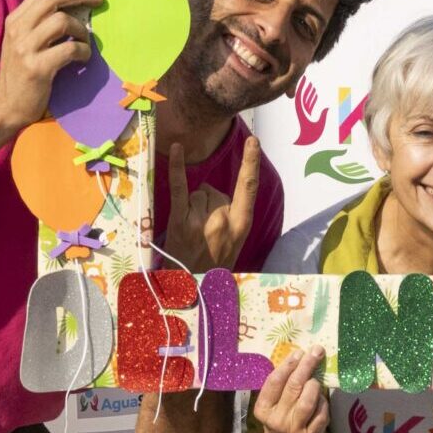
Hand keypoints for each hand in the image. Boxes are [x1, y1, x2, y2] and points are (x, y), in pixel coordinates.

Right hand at [0, 0, 99, 133]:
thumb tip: (72, 2)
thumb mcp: (24, 41)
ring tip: (84, 40)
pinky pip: (69, 49)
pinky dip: (83, 51)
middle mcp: (17, 30)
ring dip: (81, 29)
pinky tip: (83, 57)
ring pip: (61, 21)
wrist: (6, 106)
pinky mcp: (37, 68)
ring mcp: (26, 49)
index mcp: (15, 20)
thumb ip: (40, 21)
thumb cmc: (21, 73)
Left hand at [162, 136, 259, 272]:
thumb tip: (212, 193)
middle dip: (207, 202)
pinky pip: (180, 188)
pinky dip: (178, 167)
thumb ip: (230, 216)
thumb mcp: (234, 243)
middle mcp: (223, 220)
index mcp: (241, 225)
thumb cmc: (213, 267)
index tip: (254, 141)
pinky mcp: (180, 221)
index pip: (248, 188)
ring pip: (198, 192)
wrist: (191, 291)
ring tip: (190, 231)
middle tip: (202, 231)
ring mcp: (202, 221)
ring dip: (192, 204)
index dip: (251, 163)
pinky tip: (178, 148)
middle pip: (214, 190)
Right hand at [252, 346, 328, 432]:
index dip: (288, 365)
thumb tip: (300, 355)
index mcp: (263, 409)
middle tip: (316, 352)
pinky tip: (320, 399)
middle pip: (293, 387)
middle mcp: (276, 420)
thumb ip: (281, 383)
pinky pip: (321, 413)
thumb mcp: (273, 402)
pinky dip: (323, 403)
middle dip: (306, 366)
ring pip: (308, 400)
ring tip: (315, 381)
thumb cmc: (280, 416)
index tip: (299, 352)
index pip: (275, 382)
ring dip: (314, 385)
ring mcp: (293, 430)